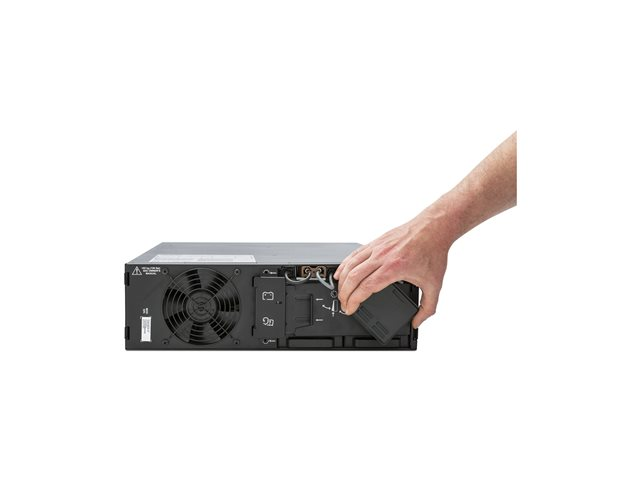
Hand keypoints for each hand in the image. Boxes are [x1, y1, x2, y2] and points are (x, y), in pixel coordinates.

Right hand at [334, 211, 453, 327]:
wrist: (434, 227)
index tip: (350, 309)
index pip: (366, 287)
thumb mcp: (434, 284)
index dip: (354, 301)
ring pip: (351, 264)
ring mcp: (377, 248)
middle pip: (353, 277)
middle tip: (344, 305)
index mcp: (394, 268)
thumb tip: (417, 322)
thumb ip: (428, 307)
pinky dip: (345, 264)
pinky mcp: (376, 242)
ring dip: (342, 280)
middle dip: (344, 294)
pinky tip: (341, 273)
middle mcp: (382, 256)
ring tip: (340, 292)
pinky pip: (354, 254)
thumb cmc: (433, 251)